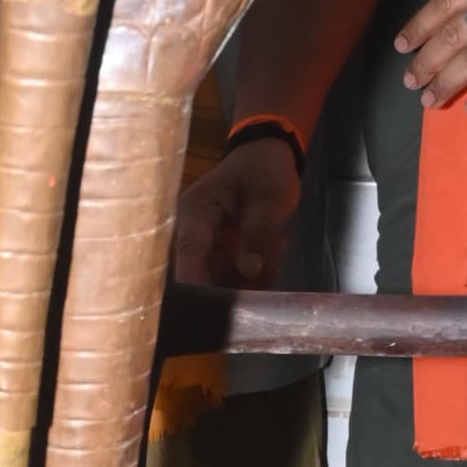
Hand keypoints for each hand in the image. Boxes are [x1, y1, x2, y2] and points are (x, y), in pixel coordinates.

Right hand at [173, 134, 302, 290]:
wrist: (266, 156)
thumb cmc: (264, 169)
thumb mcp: (269, 196)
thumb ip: (258, 231)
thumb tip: (248, 272)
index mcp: (195, 212)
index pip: (188, 254)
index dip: (196, 284)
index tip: (211, 309)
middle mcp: (190, 233)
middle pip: (203, 275)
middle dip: (239, 279)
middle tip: (273, 260)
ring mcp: (204, 246)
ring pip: (220, 280)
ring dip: (252, 275)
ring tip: (277, 247)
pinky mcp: (217, 254)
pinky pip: (231, 277)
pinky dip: (255, 273)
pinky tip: (272, 253)